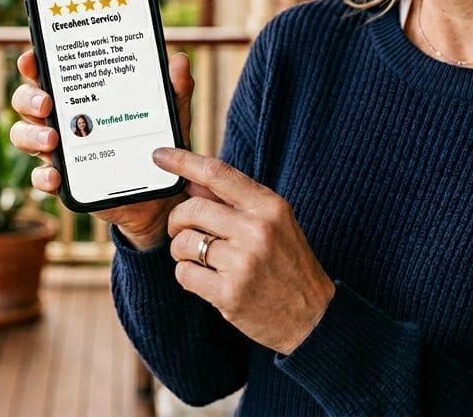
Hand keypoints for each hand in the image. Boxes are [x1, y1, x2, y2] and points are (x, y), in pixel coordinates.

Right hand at [9, 48, 194, 249]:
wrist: (161, 196)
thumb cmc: (158, 143)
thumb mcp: (170, 115)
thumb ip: (175, 88)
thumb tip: (179, 60)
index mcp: (83, 94)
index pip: (49, 72)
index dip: (33, 63)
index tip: (32, 60)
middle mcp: (64, 118)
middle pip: (27, 101)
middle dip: (29, 98)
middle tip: (47, 104)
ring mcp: (61, 150)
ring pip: (25, 136)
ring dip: (31, 135)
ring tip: (51, 139)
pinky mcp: (65, 181)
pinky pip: (40, 177)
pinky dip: (42, 176)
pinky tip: (56, 176)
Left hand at [156, 147, 334, 355]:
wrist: (313, 317)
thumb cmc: (289, 265)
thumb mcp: (273, 223)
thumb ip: (233, 201)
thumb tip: (192, 181)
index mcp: (270, 207)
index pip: (217, 174)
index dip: (183, 161)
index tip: (160, 155)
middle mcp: (257, 230)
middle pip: (191, 209)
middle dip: (177, 220)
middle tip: (181, 230)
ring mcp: (244, 263)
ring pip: (183, 243)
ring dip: (181, 251)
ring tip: (199, 258)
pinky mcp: (230, 293)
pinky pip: (184, 273)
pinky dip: (186, 275)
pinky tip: (205, 279)